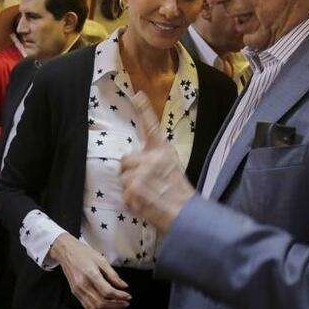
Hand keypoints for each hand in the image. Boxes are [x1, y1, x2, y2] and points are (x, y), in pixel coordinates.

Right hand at [49, 232, 130, 308]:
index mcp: (90, 274)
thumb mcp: (101, 259)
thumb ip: (113, 274)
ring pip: (94, 308)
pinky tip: (106, 305)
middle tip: (125, 303)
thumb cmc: (83, 253)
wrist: (67, 252)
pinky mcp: (75, 293)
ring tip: (118, 304)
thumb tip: (123, 285)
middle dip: (116, 305)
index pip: (107, 291)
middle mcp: (83, 285)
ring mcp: (78, 291)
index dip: (120, 296)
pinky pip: (88, 306)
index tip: (128, 295)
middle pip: (101, 303)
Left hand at [120, 92, 195, 234]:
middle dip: (130, 172)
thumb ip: (154, 161)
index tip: (137, 94)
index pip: (151, 126)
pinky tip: (145, 205)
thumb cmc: (179, 193)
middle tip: (145, 184)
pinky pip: (124, 194)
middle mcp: (151, 158)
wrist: (185, 214)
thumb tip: (134, 162)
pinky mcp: (133, 188)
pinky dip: (131, 202)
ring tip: (147, 196)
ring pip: (123, 178)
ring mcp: (140, 173)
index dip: (144, 109)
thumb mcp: (171, 168)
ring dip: (130, 188)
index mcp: (163, 151)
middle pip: (125, 160)